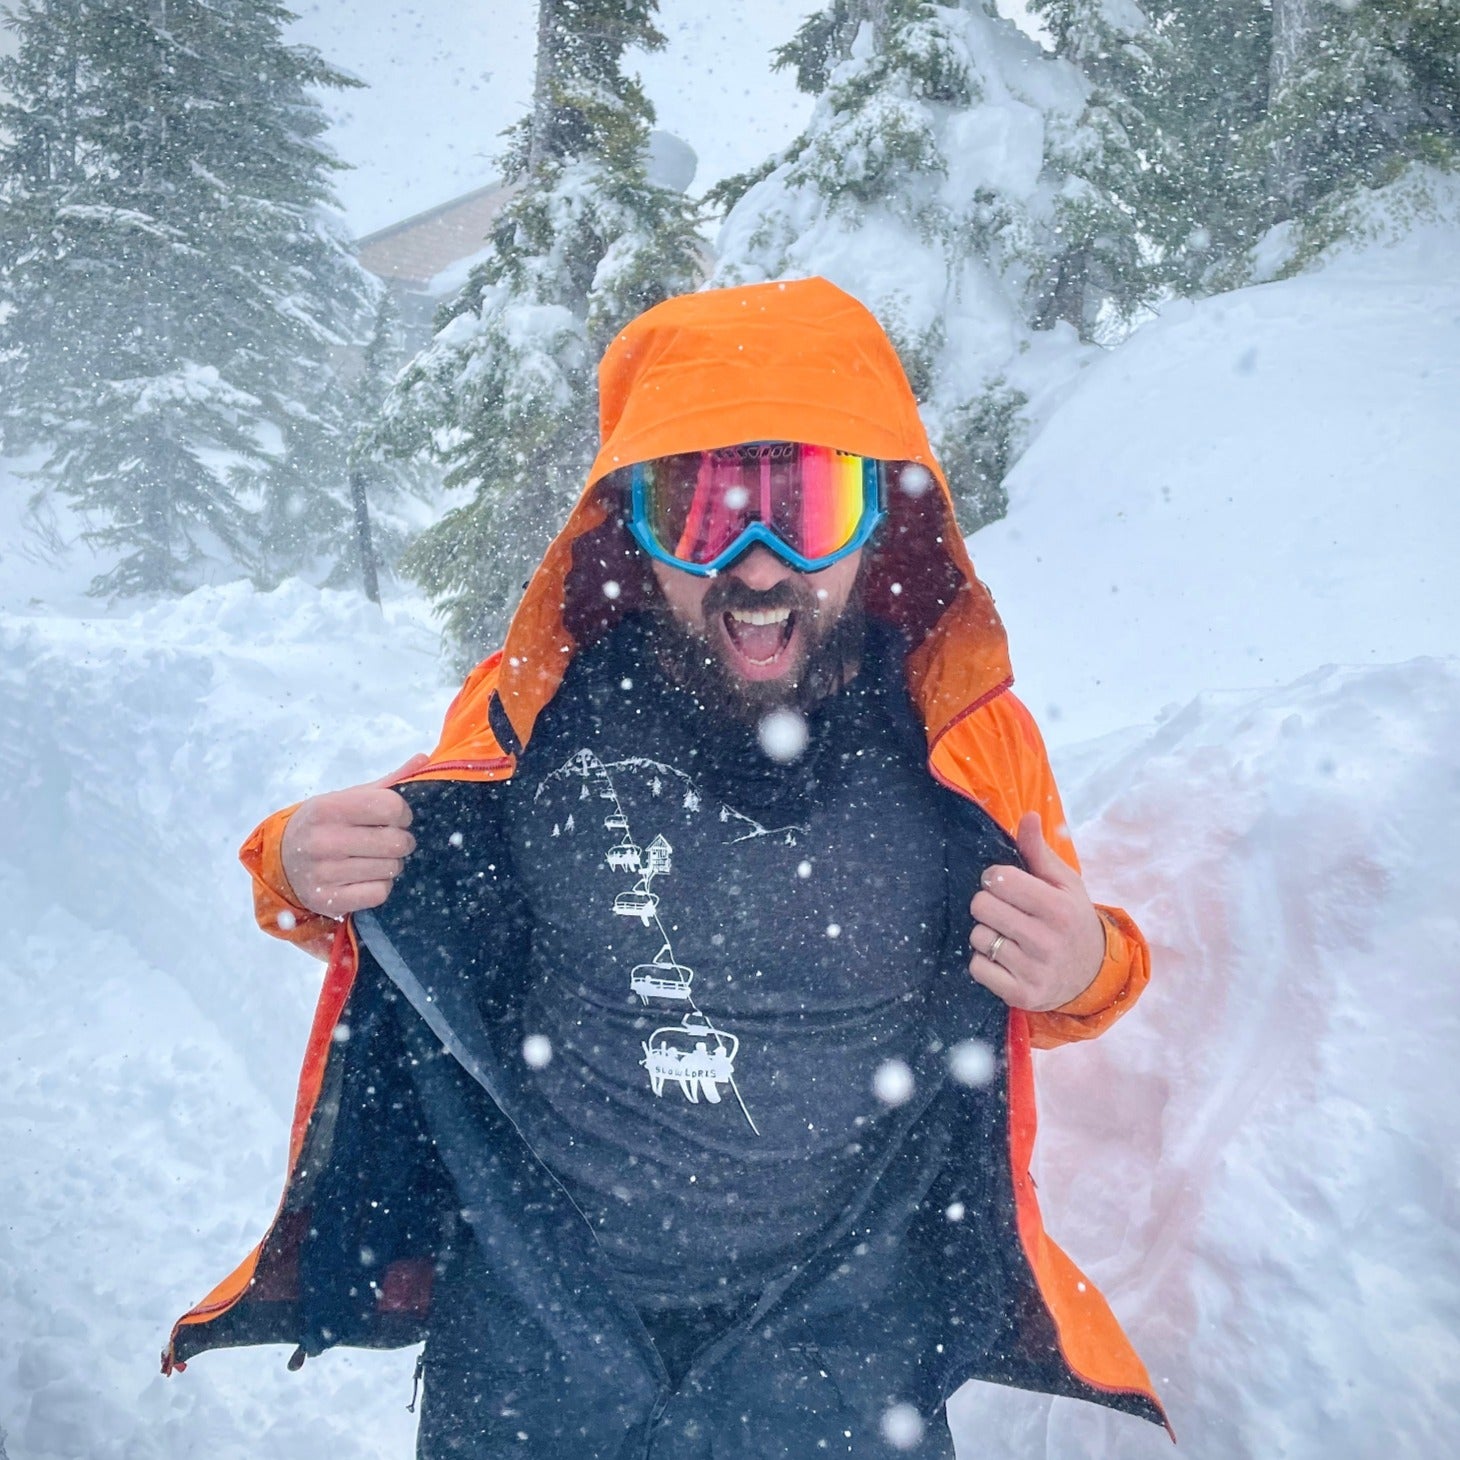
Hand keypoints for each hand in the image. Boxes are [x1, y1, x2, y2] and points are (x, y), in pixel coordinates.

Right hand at [279, 754, 429, 916]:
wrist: (281, 861)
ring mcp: (323, 873)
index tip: (394, 818)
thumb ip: (386, 783)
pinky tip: (366, 878)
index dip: (402, 813)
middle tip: (390, 841)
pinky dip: (381, 886)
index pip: (391, 806)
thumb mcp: (346, 798)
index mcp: (327, 808)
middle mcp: (322, 840)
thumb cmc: (325, 824)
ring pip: (391, 869)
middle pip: (396, 842)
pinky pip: (380, 893)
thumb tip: (423, 759)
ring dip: (391, 864)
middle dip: (401, 841)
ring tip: (374, 859)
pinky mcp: (327, 900)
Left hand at [967, 812, 1105, 1011]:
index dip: (995, 877)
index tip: (1005, 883)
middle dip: (986, 903)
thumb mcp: (1065, 884)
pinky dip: (983, 962)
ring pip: (978, 937)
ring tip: (1007, 935)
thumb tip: (1027, 816)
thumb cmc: (1071, 919)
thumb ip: (1039, 851)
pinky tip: (1003, 958)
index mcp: (1058, 908)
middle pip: (982, 906)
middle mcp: (1047, 940)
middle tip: (1003, 909)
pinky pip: (977, 968)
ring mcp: (1034, 970)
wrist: (1092, 975)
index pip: (1000, 879)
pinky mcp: (1022, 995)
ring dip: (985, 933)